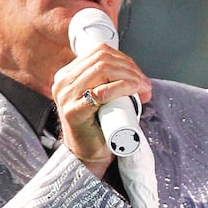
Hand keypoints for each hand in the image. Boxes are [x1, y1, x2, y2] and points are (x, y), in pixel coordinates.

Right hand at [52, 43, 152, 174]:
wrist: (88, 155)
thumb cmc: (97, 127)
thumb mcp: (102, 98)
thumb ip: (111, 82)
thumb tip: (140, 77)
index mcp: (68, 74)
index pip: (99, 52)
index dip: (124, 59)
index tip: (139, 75)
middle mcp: (63, 82)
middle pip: (102, 59)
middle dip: (130, 68)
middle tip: (144, 83)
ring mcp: (66, 96)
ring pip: (102, 70)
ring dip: (129, 76)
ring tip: (141, 88)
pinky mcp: (73, 111)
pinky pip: (100, 93)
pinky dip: (121, 87)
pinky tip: (133, 89)